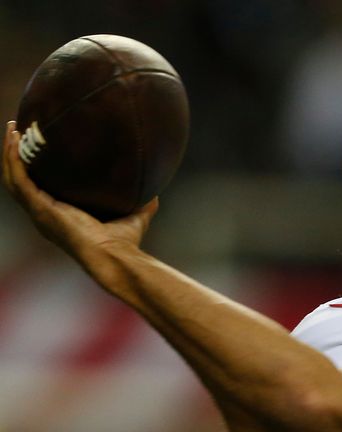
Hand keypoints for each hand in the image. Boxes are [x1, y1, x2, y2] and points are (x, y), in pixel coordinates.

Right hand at [2, 120, 158, 257]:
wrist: (116, 255)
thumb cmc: (125, 242)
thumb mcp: (135, 215)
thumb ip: (144, 204)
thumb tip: (157, 191)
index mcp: (60, 215)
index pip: (39, 188)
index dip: (34, 168)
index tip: (37, 146)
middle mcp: (44, 214)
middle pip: (20, 180)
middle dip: (16, 155)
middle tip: (17, 130)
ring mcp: (40, 213)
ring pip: (14, 178)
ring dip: (10, 153)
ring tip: (12, 129)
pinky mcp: (41, 209)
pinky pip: (19, 180)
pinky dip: (14, 160)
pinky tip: (15, 141)